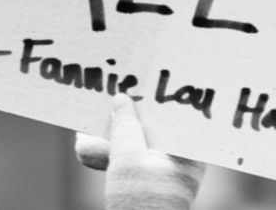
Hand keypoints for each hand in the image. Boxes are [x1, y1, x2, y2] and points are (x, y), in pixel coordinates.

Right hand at [75, 94, 205, 209]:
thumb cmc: (142, 200)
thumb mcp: (128, 156)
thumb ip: (124, 124)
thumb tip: (122, 99)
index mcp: (191, 152)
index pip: (180, 114)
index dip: (163, 95)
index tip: (146, 77)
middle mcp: (183, 162)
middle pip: (158, 126)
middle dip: (130, 113)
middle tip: (115, 92)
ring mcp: (167, 175)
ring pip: (141, 143)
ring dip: (114, 134)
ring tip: (90, 125)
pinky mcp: (150, 187)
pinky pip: (132, 162)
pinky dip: (112, 154)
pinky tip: (84, 147)